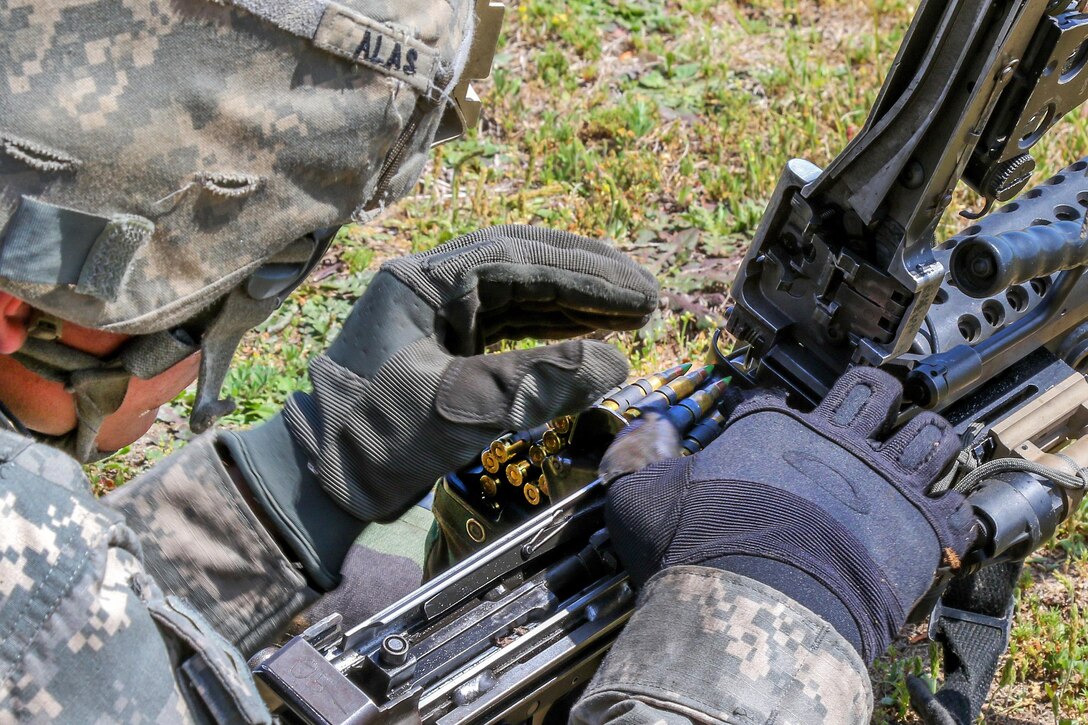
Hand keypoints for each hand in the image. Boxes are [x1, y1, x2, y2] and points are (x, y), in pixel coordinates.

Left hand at [286, 225, 657, 520]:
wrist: (316, 486)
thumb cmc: (369, 444)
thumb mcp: (455, 412)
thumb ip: (535, 382)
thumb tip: (616, 362)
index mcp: (421, 281)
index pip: (517, 260)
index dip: (585, 275)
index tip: (638, 293)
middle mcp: (429, 285)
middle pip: (523, 265)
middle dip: (587, 280)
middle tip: (646, 296)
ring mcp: (436, 314)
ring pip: (519, 294)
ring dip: (575, 304)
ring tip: (631, 316)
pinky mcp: (444, 346)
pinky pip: (508, 325)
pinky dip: (551, 330)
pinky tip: (587, 337)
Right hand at [605, 368, 975, 661]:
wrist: (754, 612)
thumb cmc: (696, 554)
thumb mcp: (639, 498)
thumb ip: (636, 458)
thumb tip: (643, 427)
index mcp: (770, 431)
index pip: (778, 398)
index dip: (772, 410)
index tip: (768, 426)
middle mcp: (832, 443)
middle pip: (873, 388)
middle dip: (874, 393)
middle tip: (868, 410)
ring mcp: (883, 482)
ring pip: (930, 431)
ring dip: (924, 440)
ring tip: (912, 456)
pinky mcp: (920, 528)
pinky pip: (960, 505)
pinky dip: (952, 512)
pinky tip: (936, 522)